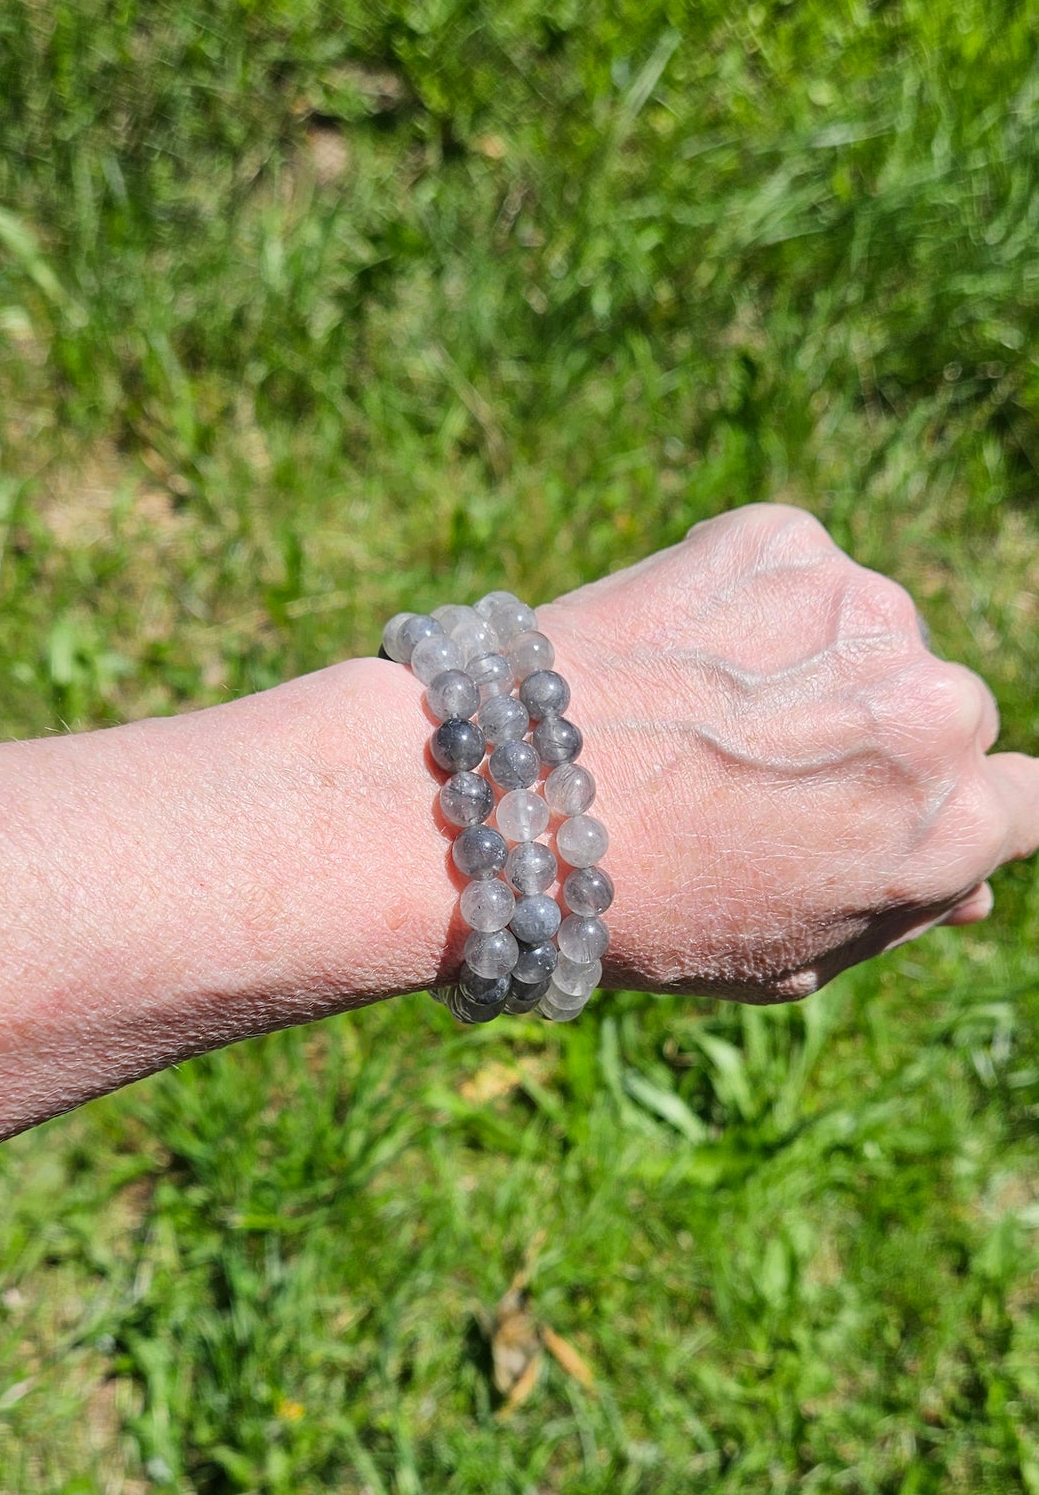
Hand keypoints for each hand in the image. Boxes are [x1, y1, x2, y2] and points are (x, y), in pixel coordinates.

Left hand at [541, 504, 1038, 1000]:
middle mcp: (933, 709)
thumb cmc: (646, 906)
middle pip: (947, 712)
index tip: (888, 806)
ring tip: (700, 718)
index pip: (1023, 799)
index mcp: (953, 826)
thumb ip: (898, 912)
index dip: (956, 806)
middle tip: (763, 772)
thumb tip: (970, 887)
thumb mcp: (789, 955)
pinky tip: (672, 659)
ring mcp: (862, 611)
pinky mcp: (782, 540)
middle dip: (879, 736)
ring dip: (810, 663)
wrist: (508, 803)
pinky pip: (792, 572)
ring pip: (869, 633)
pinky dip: (743, 603)